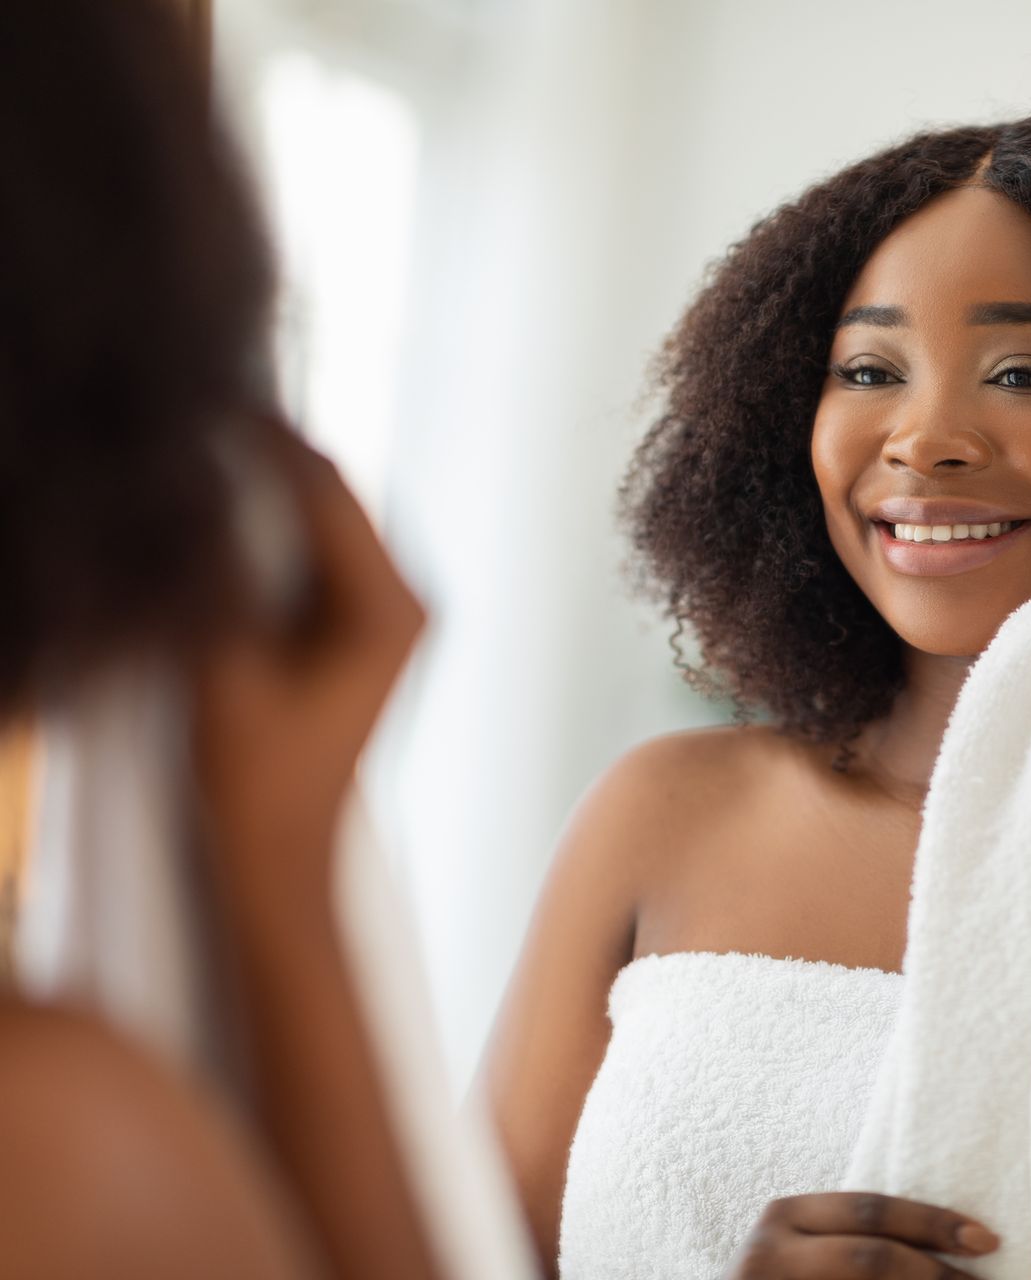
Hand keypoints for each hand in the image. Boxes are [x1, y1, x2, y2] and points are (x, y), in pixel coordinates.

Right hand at [190, 424, 425, 908]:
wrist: (282, 846)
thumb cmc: (256, 776)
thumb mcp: (223, 669)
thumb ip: (220, 578)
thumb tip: (204, 486)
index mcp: (393, 607)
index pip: (326, 489)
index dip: (262, 438)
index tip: (203, 400)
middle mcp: (410, 595)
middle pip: (331, 491)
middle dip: (263, 452)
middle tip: (193, 414)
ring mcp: (392, 606)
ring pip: (322, 512)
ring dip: (264, 483)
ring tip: (200, 448)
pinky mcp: (363, 618)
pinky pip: (315, 544)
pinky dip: (270, 521)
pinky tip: (219, 507)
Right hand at [726, 1192, 999, 1278]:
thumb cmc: (783, 1277)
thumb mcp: (805, 1244)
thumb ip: (856, 1235)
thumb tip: (954, 1238)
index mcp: (786, 1215)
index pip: (872, 1211)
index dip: (933, 1224)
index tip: (987, 1240)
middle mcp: (769, 1252)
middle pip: (872, 1256)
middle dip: (936, 1274)